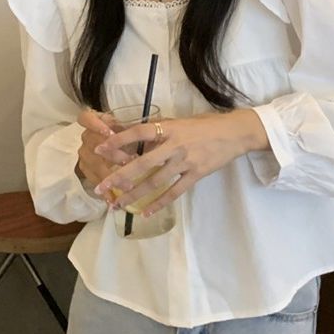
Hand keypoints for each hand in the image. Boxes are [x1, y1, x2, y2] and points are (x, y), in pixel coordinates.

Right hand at [75, 109, 138, 191]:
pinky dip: (104, 189)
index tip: (109, 132)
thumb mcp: (128, 128)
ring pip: (93, 163)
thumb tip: (148, 135)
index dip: (95, 124)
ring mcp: (84, 154)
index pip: (85, 118)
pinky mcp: (86, 169)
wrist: (119, 147)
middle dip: (112, 153)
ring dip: (110, 174)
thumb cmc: (127, 134)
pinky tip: (114, 199)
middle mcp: (86, 137)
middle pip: (92, 143)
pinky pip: (93, 179)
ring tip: (127, 185)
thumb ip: (130, 130)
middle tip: (129, 161)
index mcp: (94, 121)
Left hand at [93, 109, 268, 215]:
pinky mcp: (196, 174)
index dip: (118, 141)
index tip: (99, 150)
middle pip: (142, 163)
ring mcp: (185, 161)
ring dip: (134, 194)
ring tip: (117, 204)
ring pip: (155, 181)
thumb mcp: (181, 122)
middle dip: (119, 176)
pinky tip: (145, 212)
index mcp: (169, 127)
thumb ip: (161, 131)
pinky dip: (159, 203)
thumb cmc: (206, 124)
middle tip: (100, 187)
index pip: (138, 133)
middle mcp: (175, 145)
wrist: (234, 132)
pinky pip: (174, 192)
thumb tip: (135, 138)